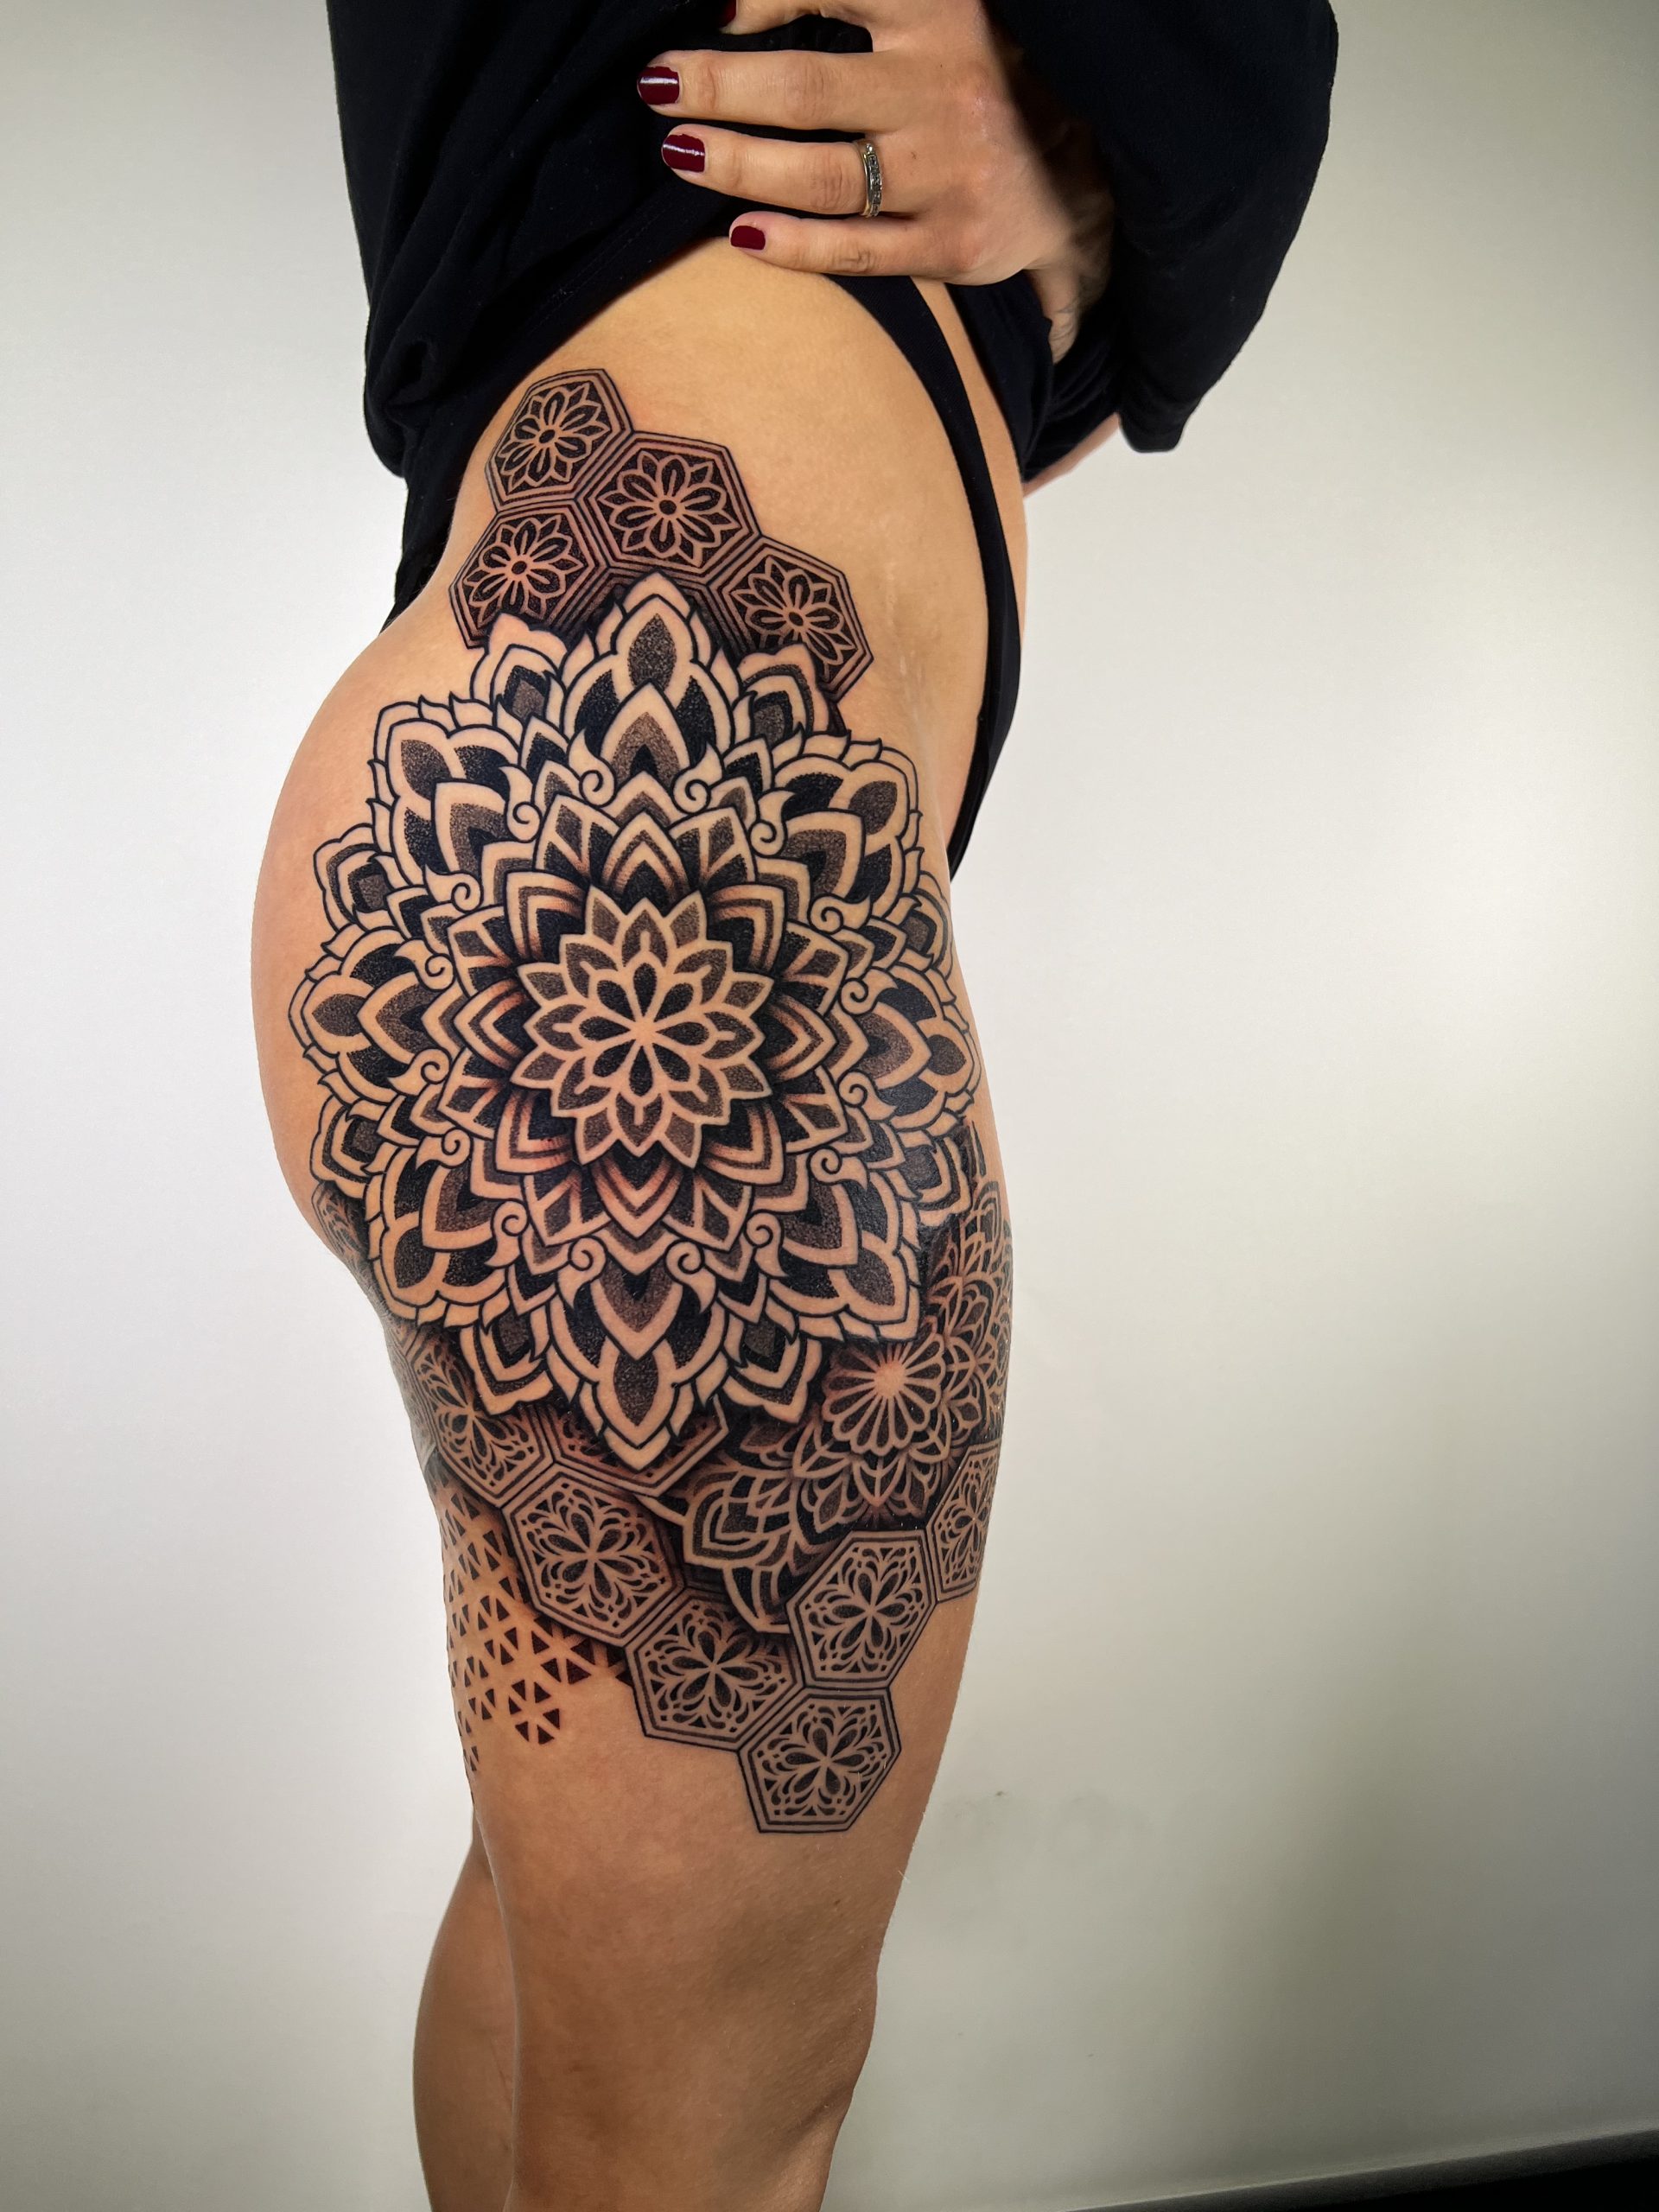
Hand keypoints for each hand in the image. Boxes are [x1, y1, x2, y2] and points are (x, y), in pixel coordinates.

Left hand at [638, 0, 1112, 360]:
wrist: (1086, 174)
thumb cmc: (988, 77)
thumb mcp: (946, 11)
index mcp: (944, 16)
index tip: (713, 8)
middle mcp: (945, 91)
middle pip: (807, 90)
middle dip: (719, 88)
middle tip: (653, 86)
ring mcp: (948, 174)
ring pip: (821, 176)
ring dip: (737, 165)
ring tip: (679, 152)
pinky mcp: (953, 244)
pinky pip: (855, 250)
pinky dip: (792, 245)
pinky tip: (739, 233)